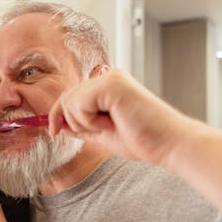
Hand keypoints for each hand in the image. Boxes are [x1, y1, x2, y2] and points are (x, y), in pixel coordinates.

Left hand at [48, 69, 189, 165]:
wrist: (167, 145)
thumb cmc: (141, 139)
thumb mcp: (101, 133)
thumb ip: (79, 126)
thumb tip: (56, 124)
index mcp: (106, 86)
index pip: (70, 96)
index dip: (57, 114)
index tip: (54, 131)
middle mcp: (107, 77)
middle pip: (66, 98)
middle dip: (74, 122)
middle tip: (101, 130)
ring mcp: (110, 78)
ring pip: (70, 101)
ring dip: (85, 123)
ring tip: (111, 126)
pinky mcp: (111, 85)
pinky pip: (79, 104)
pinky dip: (90, 120)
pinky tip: (112, 122)